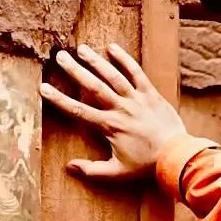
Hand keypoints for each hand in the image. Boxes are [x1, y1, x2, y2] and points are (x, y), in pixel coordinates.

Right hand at [40, 43, 187, 181]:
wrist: (176, 156)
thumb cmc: (146, 165)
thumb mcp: (117, 173)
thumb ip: (93, 171)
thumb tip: (70, 167)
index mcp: (109, 126)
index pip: (79, 111)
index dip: (59, 99)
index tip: (44, 88)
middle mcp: (120, 108)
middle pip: (93, 86)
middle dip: (75, 71)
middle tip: (60, 57)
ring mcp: (136, 99)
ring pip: (113, 76)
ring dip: (96, 61)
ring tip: (81, 49)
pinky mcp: (150, 94)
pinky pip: (136, 73)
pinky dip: (125, 59)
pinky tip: (112, 48)